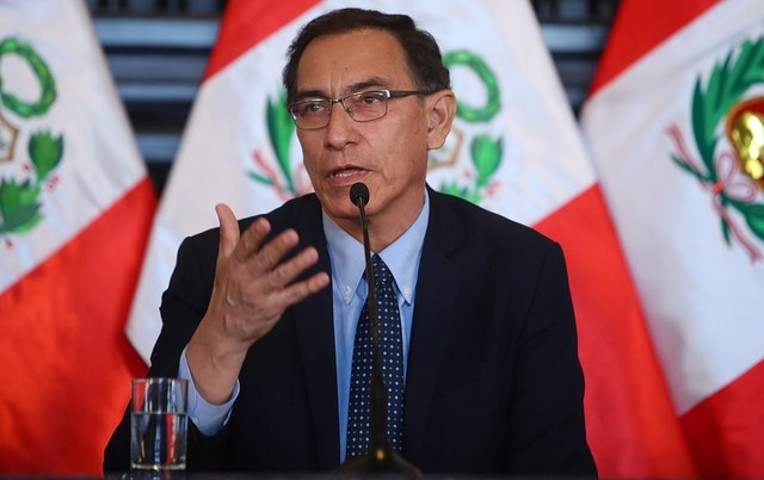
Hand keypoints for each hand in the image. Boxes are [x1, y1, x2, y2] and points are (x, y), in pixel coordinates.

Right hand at [186, 204, 329, 403]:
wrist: (223, 331)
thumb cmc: (226, 290)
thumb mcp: (223, 261)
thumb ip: (228, 234)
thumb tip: (222, 207)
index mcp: (235, 264)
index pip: (244, 247)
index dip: (254, 236)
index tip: (265, 223)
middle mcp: (247, 278)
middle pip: (264, 261)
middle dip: (278, 248)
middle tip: (293, 235)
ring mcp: (261, 294)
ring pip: (281, 277)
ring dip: (297, 266)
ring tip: (313, 254)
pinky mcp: (274, 307)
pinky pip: (293, 295)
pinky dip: (308, 287)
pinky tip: (322, 279)